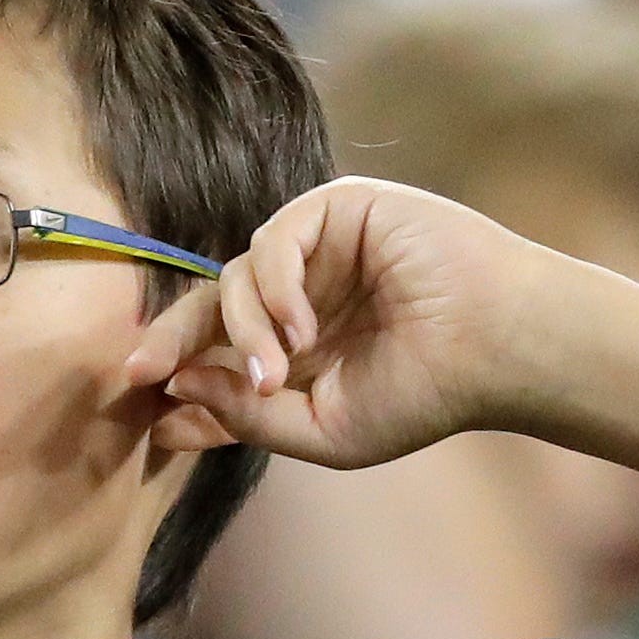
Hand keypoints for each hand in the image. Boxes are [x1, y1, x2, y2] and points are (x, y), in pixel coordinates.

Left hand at [124, 177, 556, 469]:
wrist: (499, 351)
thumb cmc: (427, 394)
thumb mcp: (322, 428)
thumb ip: (248, 413)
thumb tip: (176, 385)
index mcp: (298, 347)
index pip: (216, 354)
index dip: (177, 377)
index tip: (140, 407)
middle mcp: (301, 294)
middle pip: (209, 305)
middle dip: (170, 340)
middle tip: (139, 373)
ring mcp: (318, 250)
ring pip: (234, 276)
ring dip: (240, 330)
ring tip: (272, 373)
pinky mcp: (338, 210)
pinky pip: (272, 240)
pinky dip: (273, 288)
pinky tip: (301, 331)